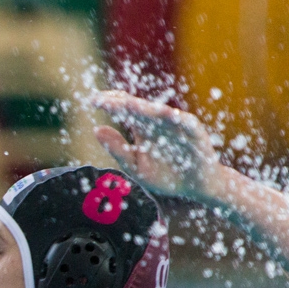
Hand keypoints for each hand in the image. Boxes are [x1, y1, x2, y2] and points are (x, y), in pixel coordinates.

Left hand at [91, 90, 219, 197]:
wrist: (195, 188)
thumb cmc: (164, 175)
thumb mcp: (135, 165)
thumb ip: (117, 148)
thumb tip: (96, 129)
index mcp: (142, 127)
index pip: (124, 109)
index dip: (110, 104)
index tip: (92, 101)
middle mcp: (158, 123)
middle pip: (139, 108)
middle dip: (122, 103)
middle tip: (103, 100)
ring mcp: (178, 127)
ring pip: (161, 114)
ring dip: (146, 108)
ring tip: (129, 103)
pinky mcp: (196, 135)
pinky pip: (188, 125)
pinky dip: (179, 119)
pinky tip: (168, 114)